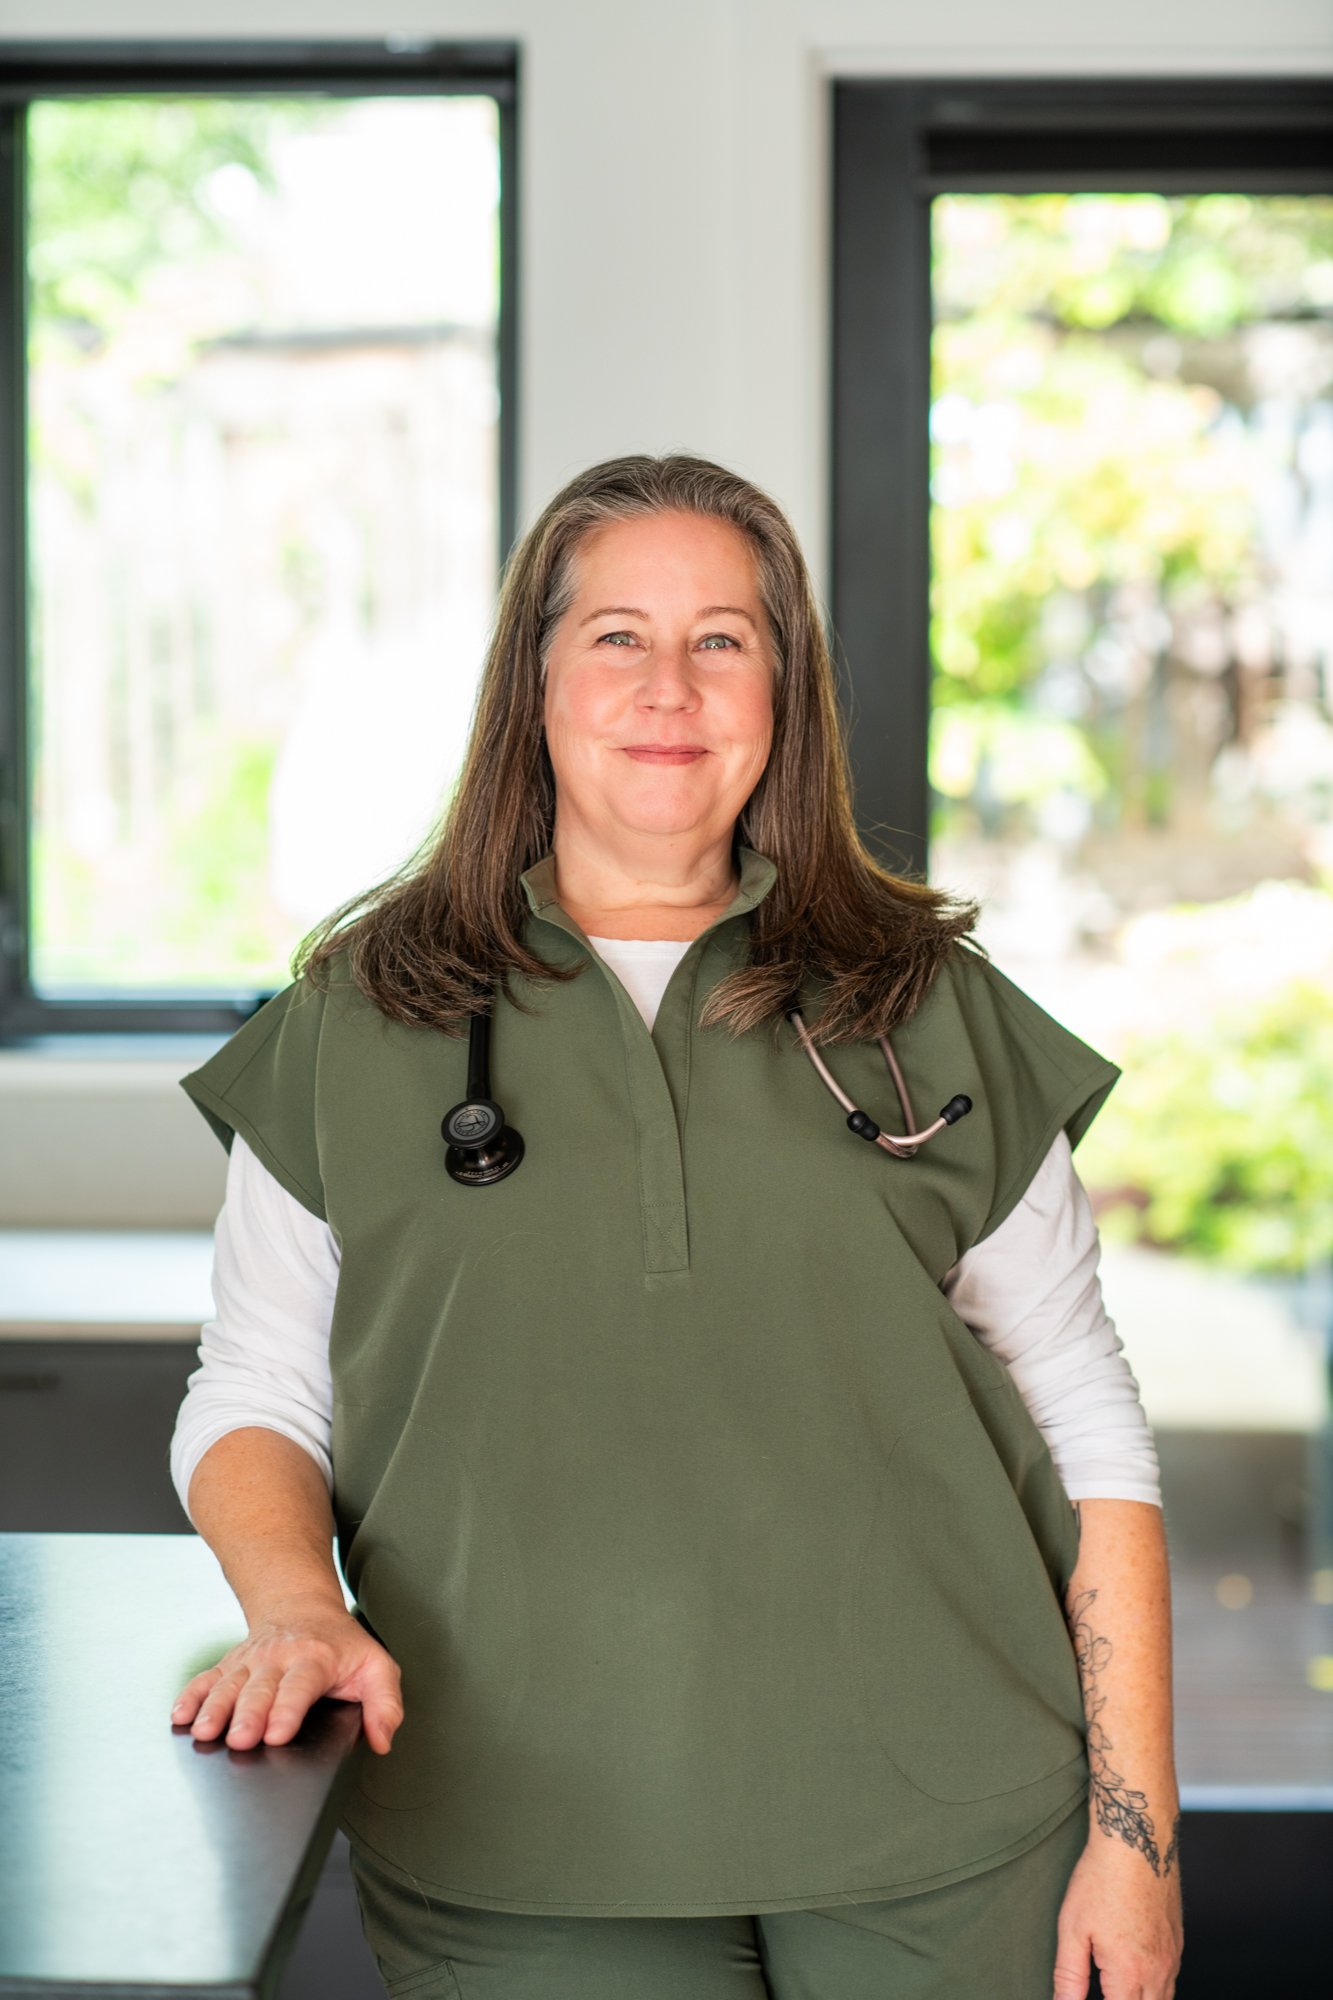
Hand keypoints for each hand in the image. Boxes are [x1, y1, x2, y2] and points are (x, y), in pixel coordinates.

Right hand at [169, 1593, 403, 1753]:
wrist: (302, 1607)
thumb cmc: (340, 1645)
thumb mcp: (376, 1666)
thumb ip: (385, 1703)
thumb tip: (383, 1739)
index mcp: (314, 1659)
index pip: (300, 1687)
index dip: (288, 1710)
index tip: (277, 1733)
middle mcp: (278, 1659)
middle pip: (260, 1689)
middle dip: (248, 1715)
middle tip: (239, 1740)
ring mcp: (250, 1662)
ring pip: (229, 1685)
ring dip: (215, 1709)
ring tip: (204, 1731)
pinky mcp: (230, 1666)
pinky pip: (207, 1680)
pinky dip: (191, 1696)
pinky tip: (180, 1715)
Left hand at [1053, 1834, 1182, 1999]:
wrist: (1136, 1841)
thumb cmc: (1101, 1879)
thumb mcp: (1073, 1929)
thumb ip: (1069, 1977)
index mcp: (1130, 1973)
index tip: (1086, 1995)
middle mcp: (1159, 1971)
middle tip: (1102, 1987)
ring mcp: (1173, 1957)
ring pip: (1164, 1999)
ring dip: (1140, 1998)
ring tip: (1114, 1985)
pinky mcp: (1178, 1941)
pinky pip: (1171, 1978)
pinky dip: (1154, 1986)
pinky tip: (1134, 1971)